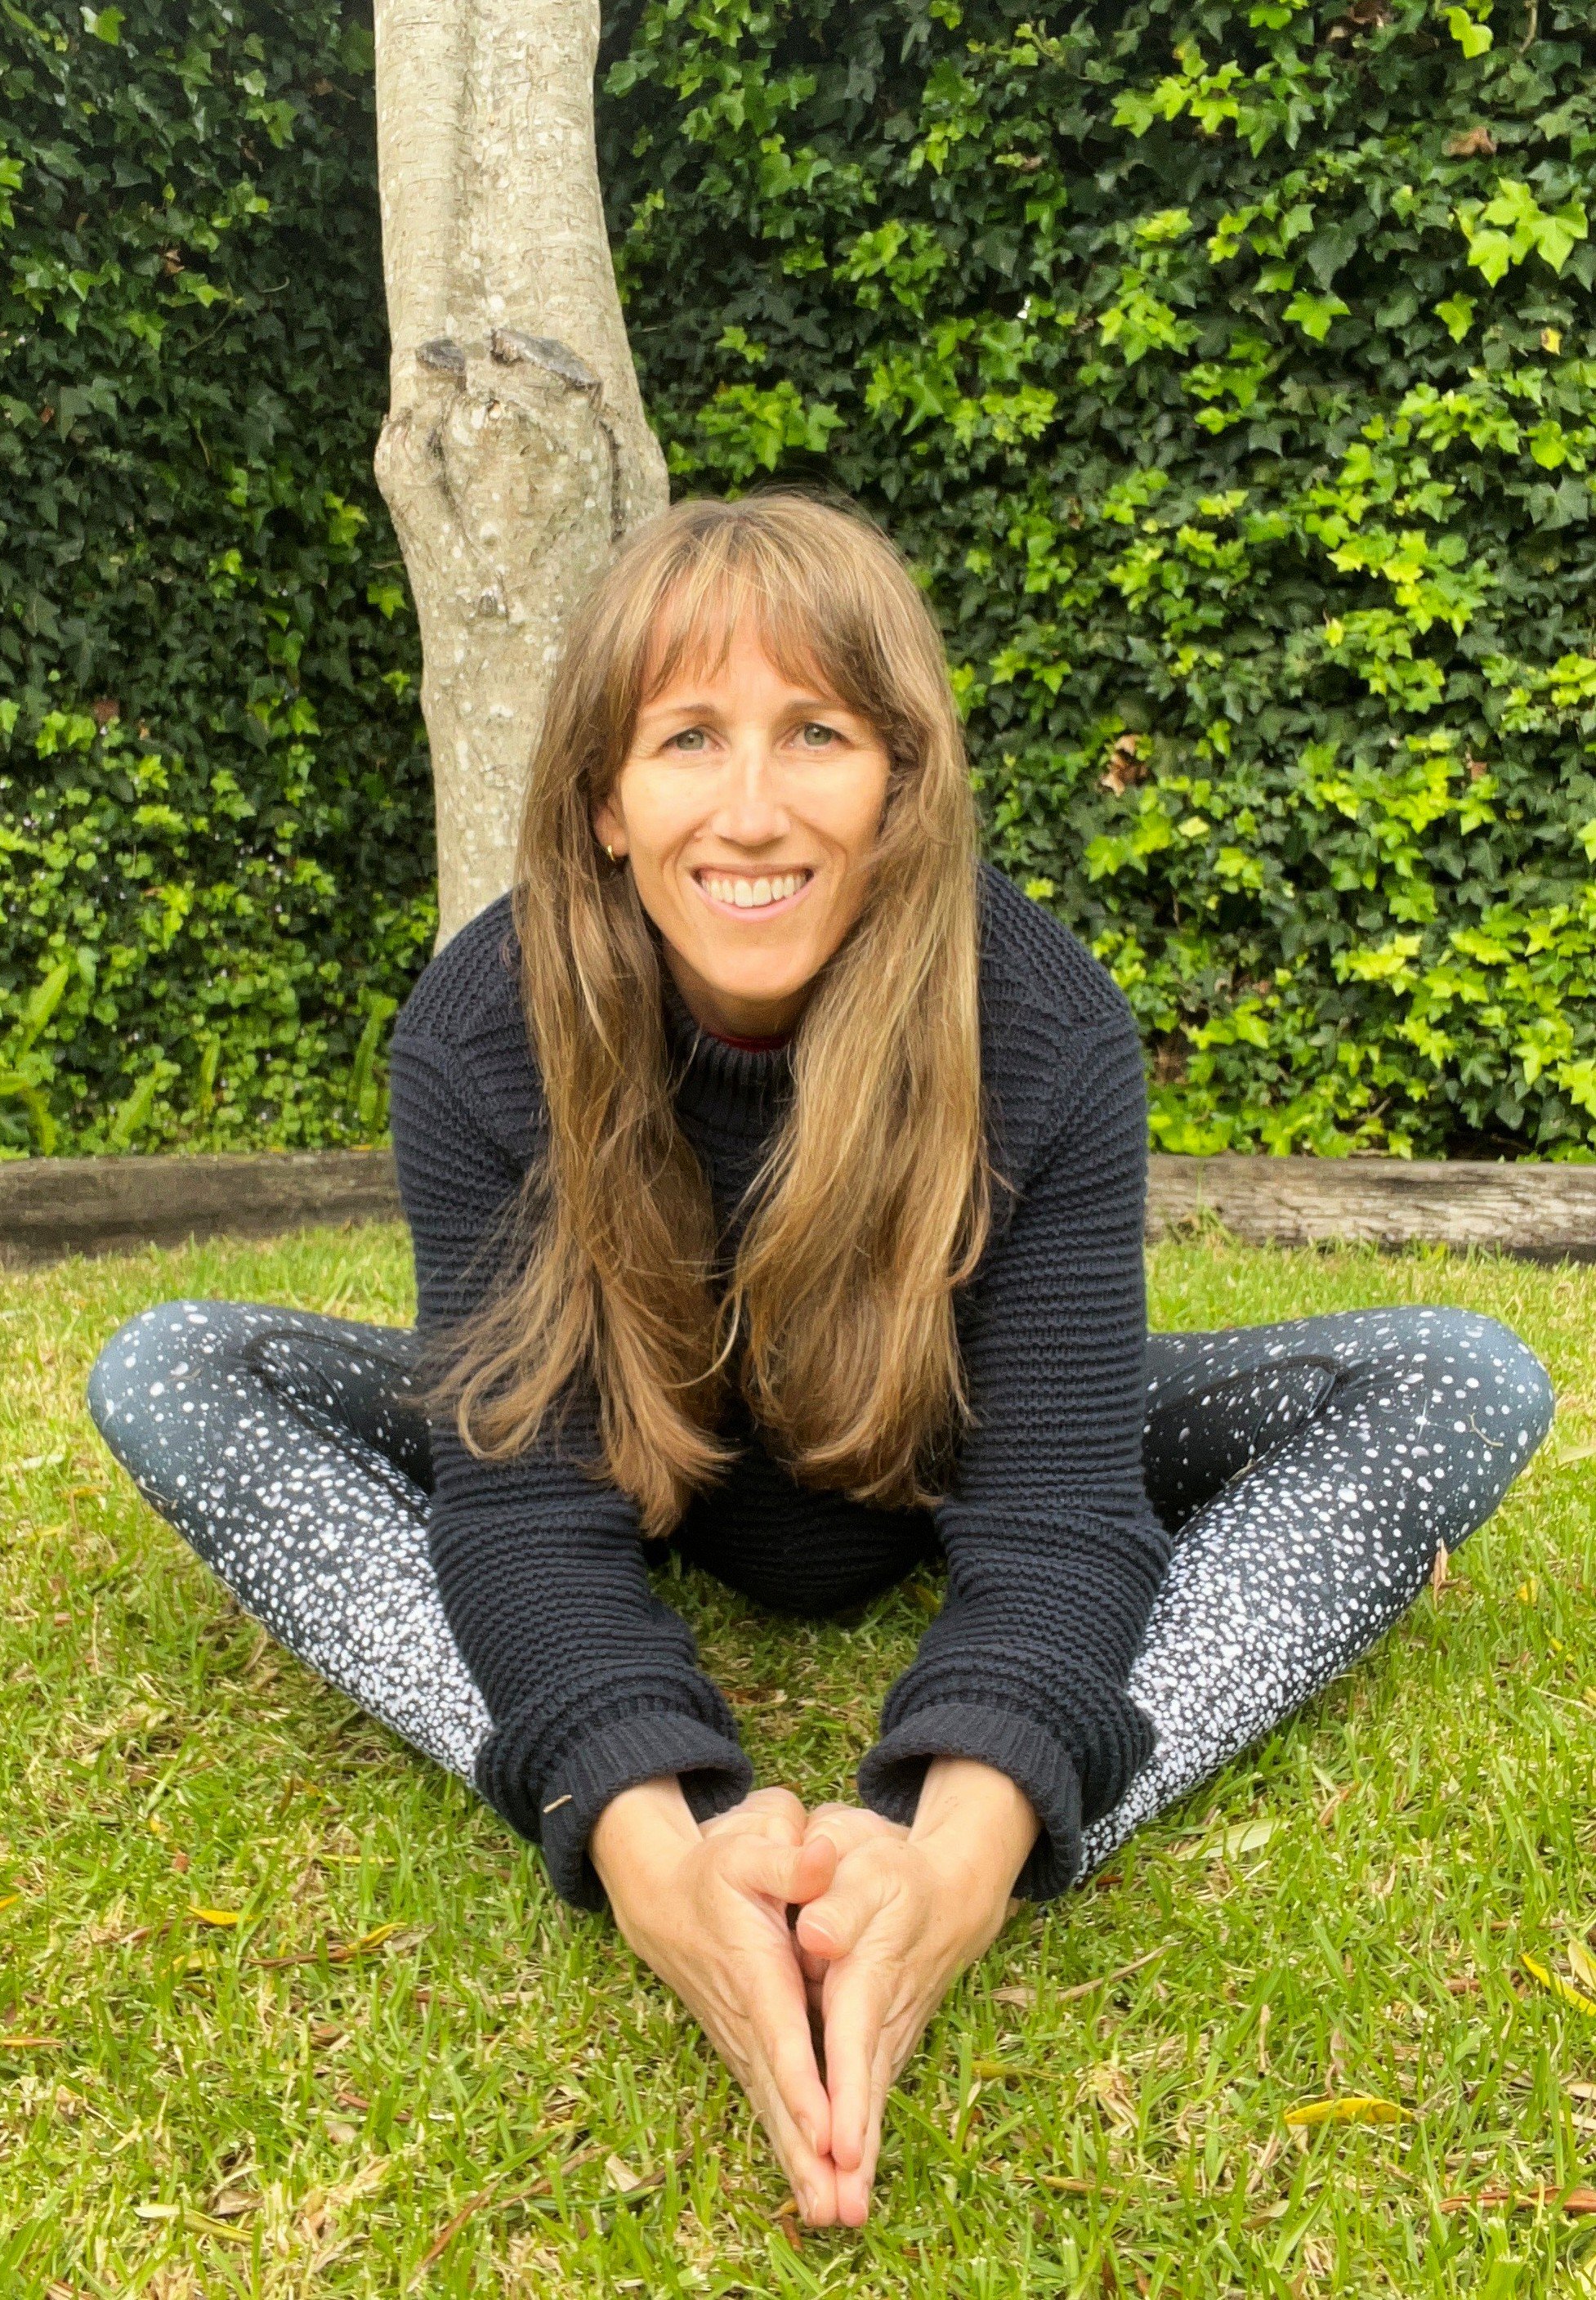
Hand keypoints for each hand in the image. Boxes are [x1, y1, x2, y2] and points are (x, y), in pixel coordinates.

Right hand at [589, 1781, 841, 2220]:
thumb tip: (823, 1857)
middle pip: (777, 2091)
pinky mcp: (745, 2049)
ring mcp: (742, 2039)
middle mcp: (747, 2017)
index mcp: (754, 1970)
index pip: (781, 2034)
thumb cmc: (716, 1870)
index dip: (803, 2083)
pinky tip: (813, 2188)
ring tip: (831, 2212)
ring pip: (772, 2108)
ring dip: (798, 2163)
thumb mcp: (750, 1848)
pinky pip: (769, 2106)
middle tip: (836, 2203)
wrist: (663, 1899)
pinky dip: (789, 2149)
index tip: (826, 2130)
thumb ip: (788, 1859)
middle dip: (805, 2150)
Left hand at [794, 1761, 1038, 2225]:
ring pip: (871, 2096)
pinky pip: (870, 2094)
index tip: (840, 2141)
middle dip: (854, 2144)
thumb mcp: (865, 1856)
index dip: (846, 2086)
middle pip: (866, 2081)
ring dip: (858, 2156)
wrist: (950, 1891)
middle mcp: (885, 2008)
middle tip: (842, 2206)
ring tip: (843, 2212)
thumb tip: (819, 1936)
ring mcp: (891, 2030)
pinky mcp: (887, 2042)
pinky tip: (849, 2185)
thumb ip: (841, 1893)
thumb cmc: (894, 1868)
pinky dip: (861, 2140)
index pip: (853, 2030)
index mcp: (873, 1960)